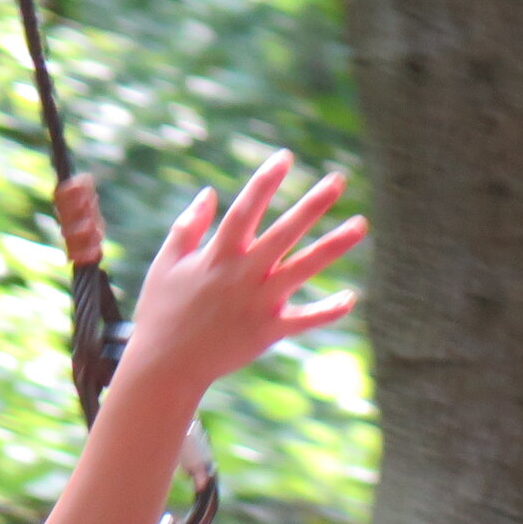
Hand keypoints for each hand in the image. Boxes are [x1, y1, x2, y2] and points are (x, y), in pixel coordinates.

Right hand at [123, 152, 364, 398]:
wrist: (166, 366)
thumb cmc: (162, 312)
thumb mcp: (166, 263)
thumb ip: (188, 226)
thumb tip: (210, 192)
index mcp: (218, 254)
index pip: (246, 208)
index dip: (266, 181)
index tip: (286, 157)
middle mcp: (243, 274)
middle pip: (285, 232)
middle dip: (313, 204)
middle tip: (338, 180)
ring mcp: (259, 303)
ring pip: (304, 268)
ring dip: (334, 246)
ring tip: (361, 224)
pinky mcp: (268, 331)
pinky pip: (304, 320)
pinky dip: (327, 311)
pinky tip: (351, 297)